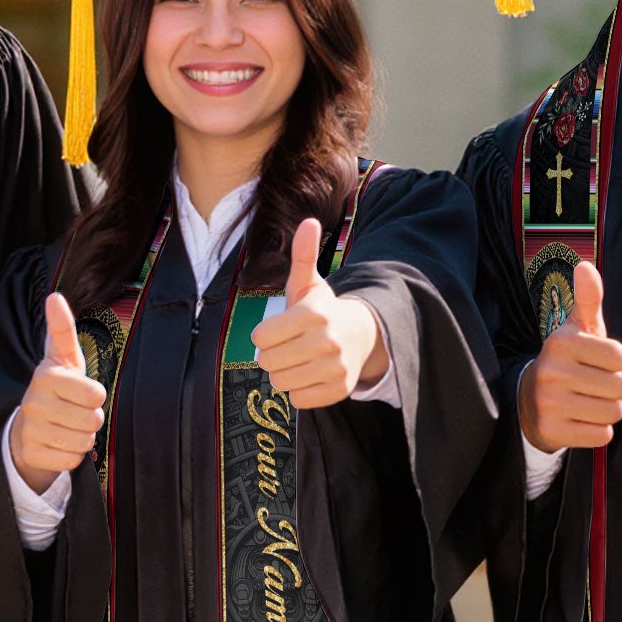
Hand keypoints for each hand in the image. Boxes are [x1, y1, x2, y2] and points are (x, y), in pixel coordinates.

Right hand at [8, 292, 106, 493]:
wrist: (28, 427)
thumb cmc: (57, 388)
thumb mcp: (63, 358)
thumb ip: (62, 329)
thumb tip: (54, 296)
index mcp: (45, 375)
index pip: (96, 394)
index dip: (95, 396)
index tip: (80, 391)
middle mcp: (34, 402)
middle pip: (93, 420)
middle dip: (91, 419)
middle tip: (74, 412)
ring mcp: (30, 430)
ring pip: (84, 442)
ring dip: (82, 437)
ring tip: (67, 426)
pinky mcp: (31, 454)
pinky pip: (72, 460)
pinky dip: (72, 455)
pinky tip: (58, 444)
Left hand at [251, 217, 384, 406]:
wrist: (361, 335)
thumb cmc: (322, 310)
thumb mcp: (309, 283)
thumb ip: (302, 255)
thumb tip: (309, 221)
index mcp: (314, 314)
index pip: (260, 338)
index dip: (263, 335)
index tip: (278, 330)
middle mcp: (327, 342)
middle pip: (267, 362)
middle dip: (272, 355)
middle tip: (288, 346)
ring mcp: (335, 368)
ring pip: (281, 383)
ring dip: (283, 373)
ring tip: (298, 359)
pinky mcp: (339, 390)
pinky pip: (298, 399)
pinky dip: (299, 390)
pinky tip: (310, 374)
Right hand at [517, 260, 621, 449]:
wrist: (527, 401)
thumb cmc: (566, 361)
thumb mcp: (576, 329)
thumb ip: (587, 299)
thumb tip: (586, 266)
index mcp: (561, 342)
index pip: (621, 358)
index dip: (616, 363)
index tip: (596, 362)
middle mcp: (551, 371)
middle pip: (621, 387)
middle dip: (613, 389)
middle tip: (591, 385)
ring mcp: (549, 403)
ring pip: (613, 412)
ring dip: (607, 410)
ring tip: (586, 402)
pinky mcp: (551, 431)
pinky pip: (601, 435)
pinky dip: (596, 431)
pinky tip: (579, 420)